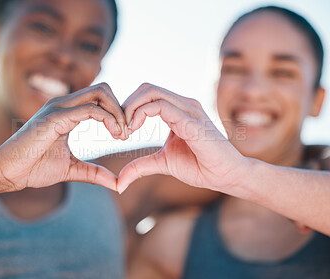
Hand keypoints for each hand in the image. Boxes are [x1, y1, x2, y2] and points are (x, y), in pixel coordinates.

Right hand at [0, 83, 127, 191]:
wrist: (8, 172)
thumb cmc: (34, 168)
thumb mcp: (71, 169)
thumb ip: (94, 173)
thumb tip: (116, 183)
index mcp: (66, 112)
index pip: (99, 98)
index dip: (117, 112)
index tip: (125, 134)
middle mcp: (63, 104)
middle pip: (103, 89)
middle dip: (121, 107)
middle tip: (127, 132)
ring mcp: (58, 107)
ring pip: (99, 93)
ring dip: (117, 112)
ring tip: (122, 134)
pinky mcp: (55, 117)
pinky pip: (90, 110)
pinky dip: (108, 119)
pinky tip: (114, 134)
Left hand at [117, 83, 247, 193]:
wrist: (228, 176)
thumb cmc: (201, 166)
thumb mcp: (163, 163)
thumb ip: (141, 166)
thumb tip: (119, 181)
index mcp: (178, 110)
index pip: (148, 94)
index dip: (129, 108)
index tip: (122, 131)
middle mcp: (184, 104)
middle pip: (147, 88)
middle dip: (127, 104)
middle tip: (120, 129)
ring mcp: (189, 110)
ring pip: (151, 92)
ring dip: (131, 108)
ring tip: (126, 130)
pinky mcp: (191, 122)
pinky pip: (161, 106)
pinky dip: (141, 114)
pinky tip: (134, 130)